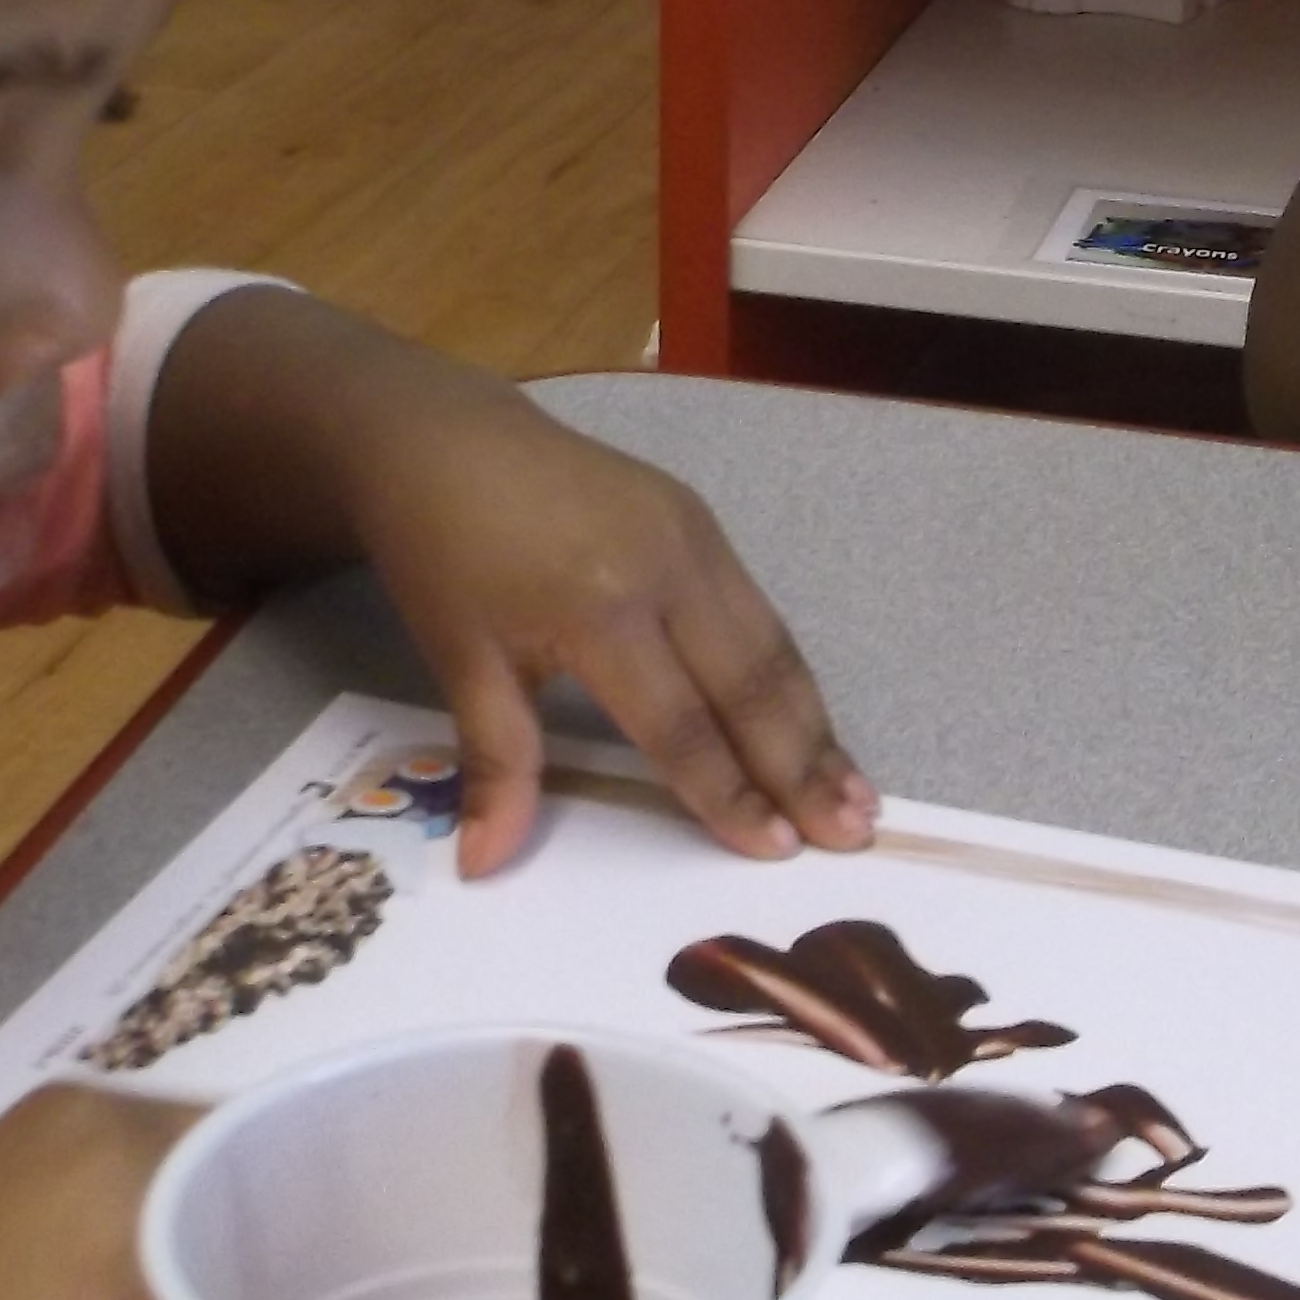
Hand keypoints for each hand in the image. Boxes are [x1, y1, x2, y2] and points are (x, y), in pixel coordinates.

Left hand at [352, 383, 874, 873]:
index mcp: (602, 607)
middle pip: (751, 684)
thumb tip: (484, 865)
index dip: (730, 793)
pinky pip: (758, 611)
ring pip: (771, 645)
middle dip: (804, 765)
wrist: (445, 435)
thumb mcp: (459, 659)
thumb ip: (497, 763)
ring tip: (857, 791)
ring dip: (816, 723)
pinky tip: (811, 720)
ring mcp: (695, 536)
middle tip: (854, 832)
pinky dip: (789, 675)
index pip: (681, 725)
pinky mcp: (702, 520)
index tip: (779, 850)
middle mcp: (668, 568)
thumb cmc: (442, 551)